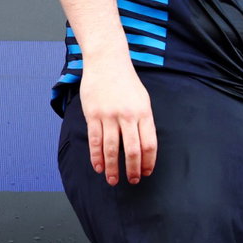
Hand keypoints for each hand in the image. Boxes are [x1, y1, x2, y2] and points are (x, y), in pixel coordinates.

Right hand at [79, 65, 156, 184]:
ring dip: (113, 168)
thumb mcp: (143, 100)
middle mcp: (128, 116)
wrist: (107, 62)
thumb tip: (144, 146)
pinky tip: (99, 167)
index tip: (147, 172)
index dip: (148, 162)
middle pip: (132, 150)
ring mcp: (109, 116)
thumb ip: (143, 122)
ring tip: (114, 180)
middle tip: (132, 181)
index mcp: (144, 113)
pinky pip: (95, 140)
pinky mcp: (93, 115)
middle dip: (132, 169)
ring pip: (111, 149)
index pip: (149, 144)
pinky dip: (96, 157)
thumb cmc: (127, 83)